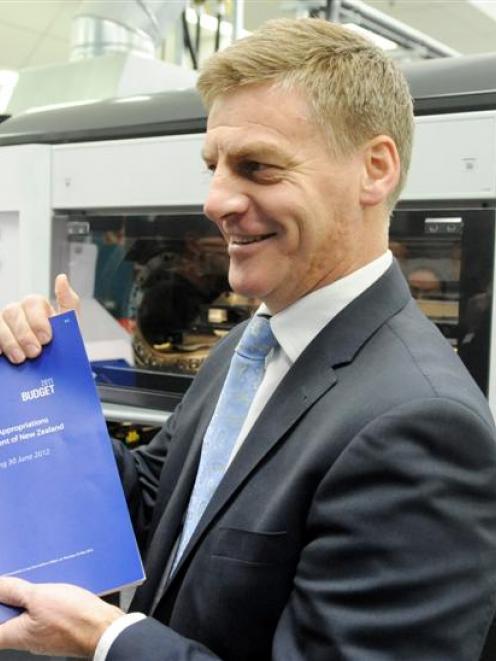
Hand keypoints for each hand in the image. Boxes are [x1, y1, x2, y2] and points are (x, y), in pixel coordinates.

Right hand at [0, 274, 79, 363]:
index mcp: (36, 306)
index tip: (47, 338)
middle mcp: (17, 311)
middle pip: (13, 312)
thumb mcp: (70, 324)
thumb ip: (69, 302)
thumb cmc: (60, 341)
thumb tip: (61, 277)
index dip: (38, 320)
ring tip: (21, 358)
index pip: (33, 303)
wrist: (53, 364)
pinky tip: (2, 355)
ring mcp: (3, 323)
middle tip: (35, 352)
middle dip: (25, 334)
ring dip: (10, 342)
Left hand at [0, 577, 123, 656]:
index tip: (1, 594)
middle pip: (8, 621)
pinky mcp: (59, 630)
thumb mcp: (39, 596)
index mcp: (16, 635)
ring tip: (37, 583)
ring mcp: (44, 636)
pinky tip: (55, 589)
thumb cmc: (75, 618)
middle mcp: (27, 639)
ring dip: (30, 599)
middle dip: (11, 600)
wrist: (105, 628)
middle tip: (16, 582)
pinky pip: (45, 615)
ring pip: (28, 616)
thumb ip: (13, 591)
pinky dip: (45, 602)